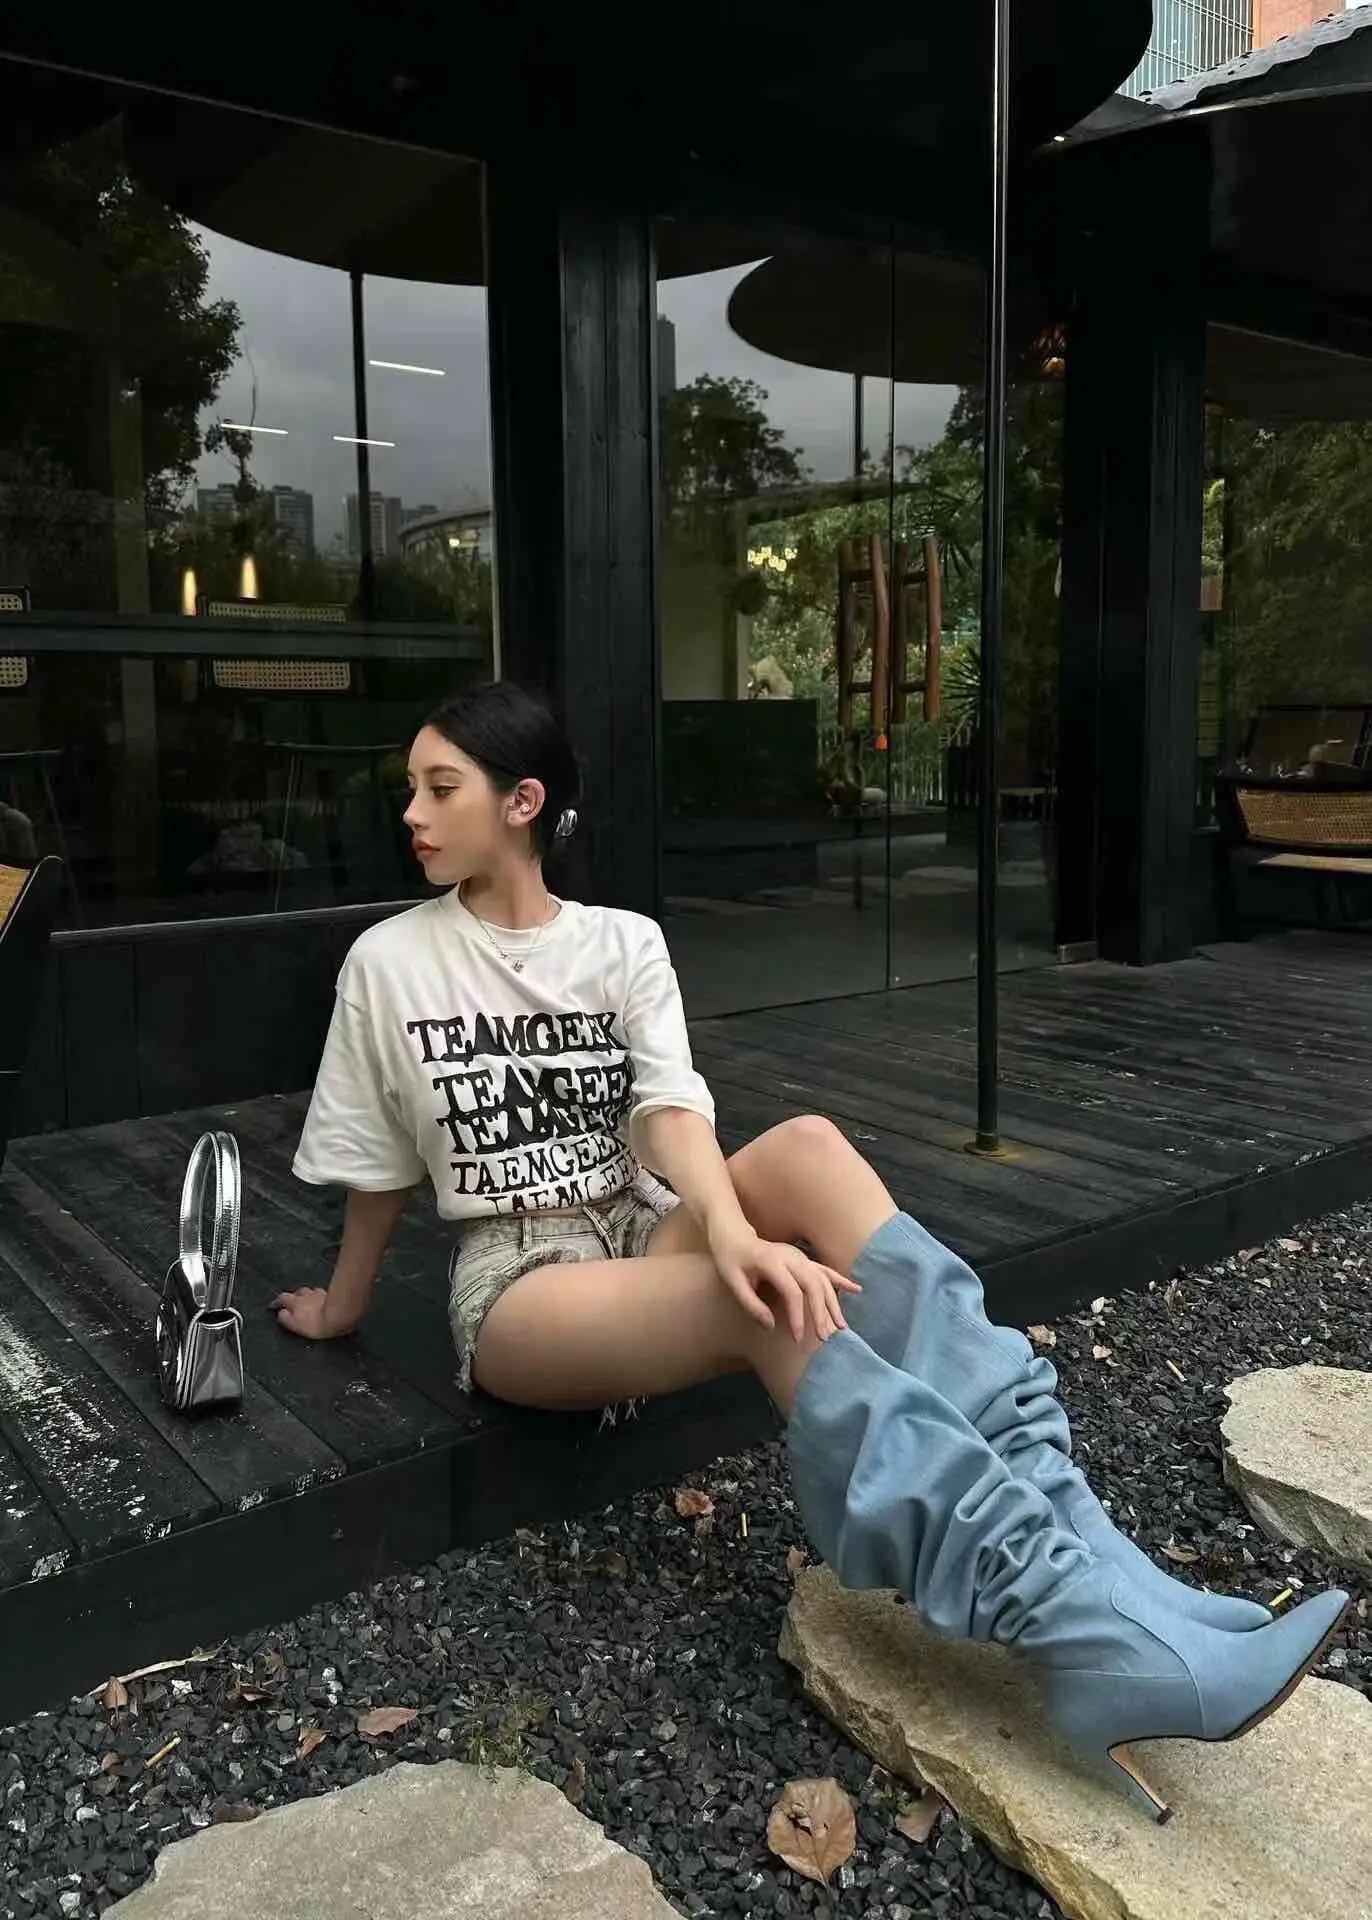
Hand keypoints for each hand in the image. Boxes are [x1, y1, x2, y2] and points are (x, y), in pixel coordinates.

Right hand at [269, 1287, 356, 1339]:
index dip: (278, 1301)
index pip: (282, 1298)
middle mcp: (306, 1294)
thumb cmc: (317, 1323)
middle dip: (294, 1296)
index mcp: (295, 1302)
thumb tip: (281, 1313)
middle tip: (292, 1301)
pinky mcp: (331, 1295)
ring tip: (307, 1300)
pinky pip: (322, 1294)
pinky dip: (319, 1296)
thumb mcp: (295, 1325)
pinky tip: (321, 1300)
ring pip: (310, 1291)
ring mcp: (319, 1293)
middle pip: (297, 1292)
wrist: (338, 1316)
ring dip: (307, 1295)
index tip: (274, 1304)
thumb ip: (286, 1318)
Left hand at [706, 1220, 860, 1345]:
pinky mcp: (802, 1258)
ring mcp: (799, 1256)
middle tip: (825, 1337)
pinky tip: (857, 1290)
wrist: (733, 1233)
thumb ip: (751, 1304)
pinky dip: (841, 1281)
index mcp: (772, 1262)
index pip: (792, 1291)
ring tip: (842, 1326)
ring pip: (823, 1279)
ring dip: (834, 1302)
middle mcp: (791, 1257)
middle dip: (821, 1313)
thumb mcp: (732, 1282)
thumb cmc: (730, 1259)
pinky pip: (825, 1270)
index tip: (798, 1338)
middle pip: (813, 1285)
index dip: (798, 1316)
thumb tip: (771, 1326)